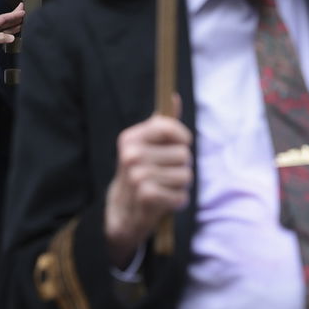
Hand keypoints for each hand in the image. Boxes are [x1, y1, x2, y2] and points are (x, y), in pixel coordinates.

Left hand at [0, 4, 24, 72]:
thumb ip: (0, 38)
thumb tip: (11, 37)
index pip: (3, 18)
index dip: (13, 15)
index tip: (22, 11)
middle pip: (5, 20)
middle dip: (14, 15)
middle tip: (23, 9)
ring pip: (6, 27)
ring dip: (14, 22)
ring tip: (22, 19)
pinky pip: (5, 34)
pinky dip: (11, 31)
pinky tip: (16, 30)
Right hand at [104, 107, 191, 269]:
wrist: (122, 211)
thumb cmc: (141, 174)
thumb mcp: (147, 147)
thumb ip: (162, 125)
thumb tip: (174, 97)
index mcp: (130, 138)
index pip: (169, 127)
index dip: (182, 138)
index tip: (180, 145)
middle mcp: (130, 154)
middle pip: (183, 154)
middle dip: (181, 167)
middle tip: (164, 175)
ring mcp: (137, 175)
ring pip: (186, 175)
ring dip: (180, 186)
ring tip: (164, 188)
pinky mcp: (146, 196)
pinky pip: (181, 195)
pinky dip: (177, 201)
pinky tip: (164, 202)